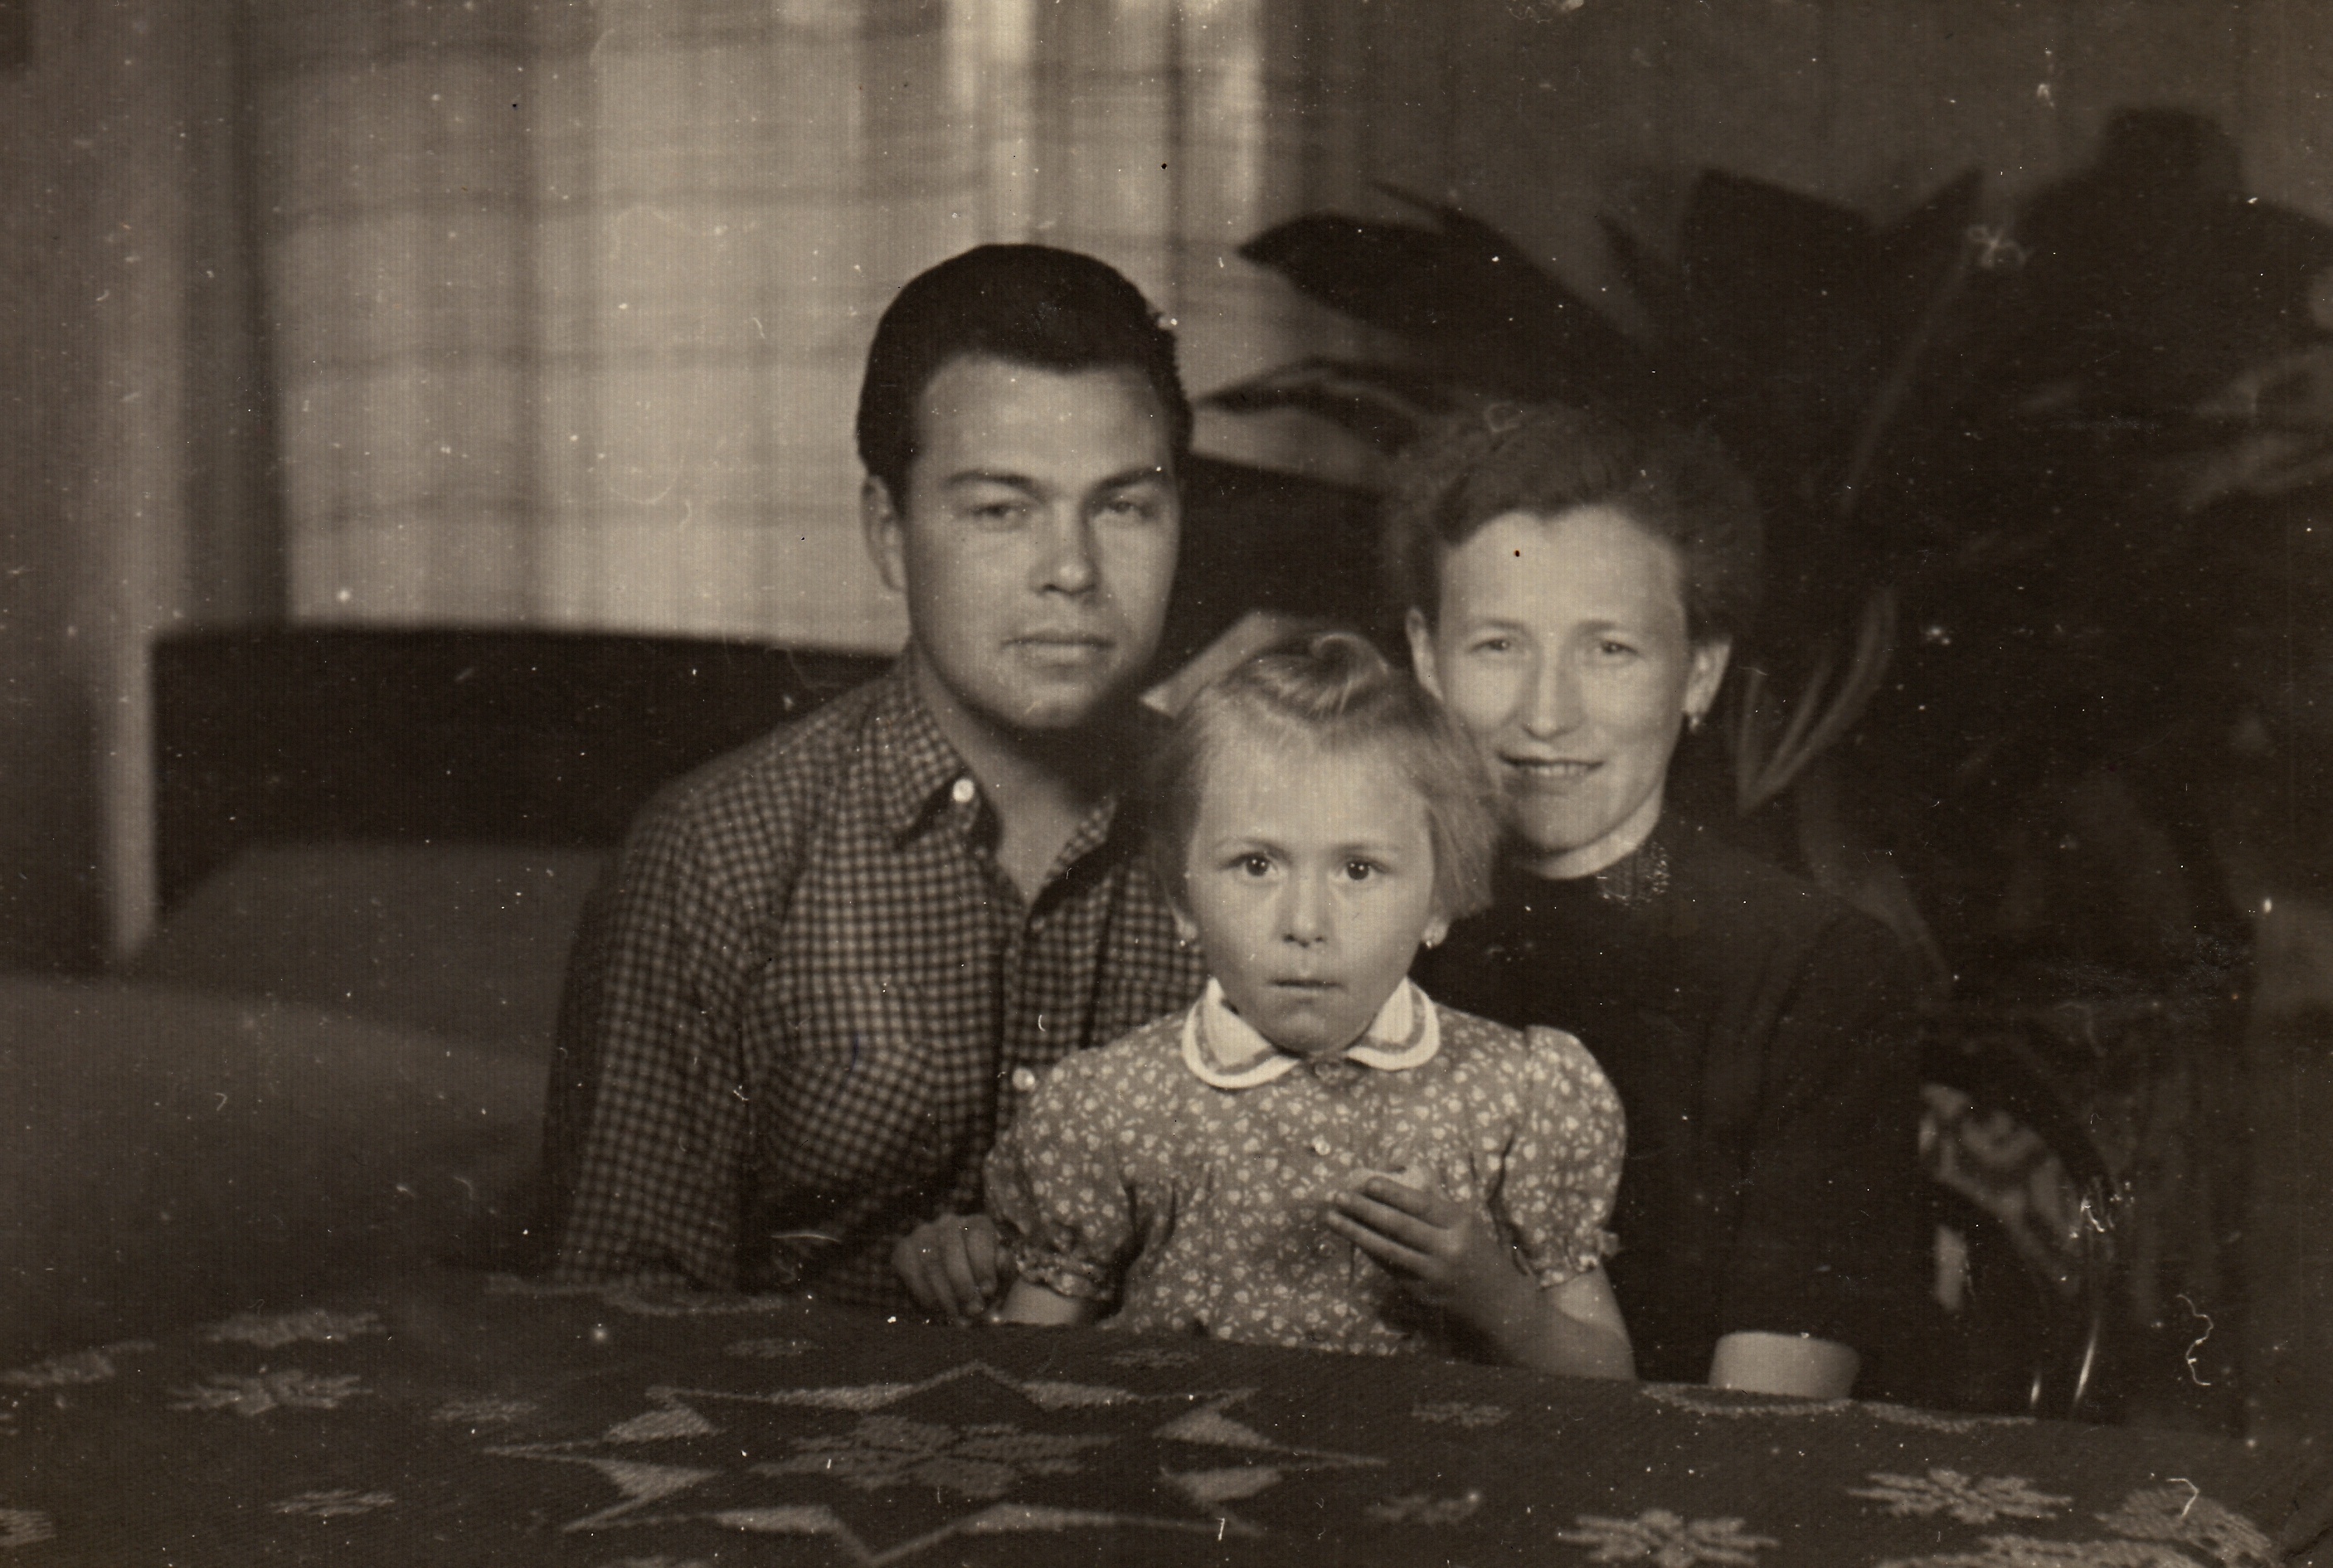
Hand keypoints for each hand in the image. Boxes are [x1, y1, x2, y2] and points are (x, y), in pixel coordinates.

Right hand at [891, 1212, 1009, 1323]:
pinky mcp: (903, 1250)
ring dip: (946, 1295)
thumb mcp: (999, 1277)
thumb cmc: (981, 1283)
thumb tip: (1001, 1260)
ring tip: (958, 1318)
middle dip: (964, 1284)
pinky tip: (938, 1310)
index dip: (983, 1264)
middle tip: (973, 1310)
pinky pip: (913, 1272)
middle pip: (952, 1249)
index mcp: (977, 1223)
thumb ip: (1004, 1268)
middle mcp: (949, 1222)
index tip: (988, 1291)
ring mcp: (923, 1234)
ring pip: (932, 1263)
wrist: (950, 1293)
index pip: (979, 1234)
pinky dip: (927, 1294)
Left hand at [1325, 1170, 1531, 1340]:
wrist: (1500, 1303)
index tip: (1367, 1181)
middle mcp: (1447, 1248)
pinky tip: (1352, 1239)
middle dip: (1364, 1210)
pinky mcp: (1422, 1293)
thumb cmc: (1478, 1254)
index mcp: (1460, 1224)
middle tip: (1337, 1197)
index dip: (1392, 1193)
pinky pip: (1390, 1268)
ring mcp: (1433, 1274)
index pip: (1420, 1205)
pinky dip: (1369, 1252)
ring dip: (1356, 1233)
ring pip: (1387, 1250)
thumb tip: (1392, 1186)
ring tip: (1332, 1218)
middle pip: (1399, 1226)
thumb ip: (1434, 1210)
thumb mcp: (1465, 1225)